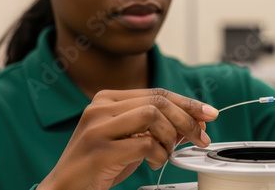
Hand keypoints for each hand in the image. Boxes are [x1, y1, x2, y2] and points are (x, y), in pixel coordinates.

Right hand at [38, 88, 217, 189]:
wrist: (65, 188)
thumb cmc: (100, 164)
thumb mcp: (132, 139)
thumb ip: (159, 128)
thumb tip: (197, 122)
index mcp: (107, 99)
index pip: (157, 92)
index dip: (188, 103)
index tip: (209, 113)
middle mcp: (100, 107)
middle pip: (158, 101)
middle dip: (187, 120)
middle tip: (200, 138)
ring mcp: (97, 127)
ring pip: (152, 115)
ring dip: (170, 137)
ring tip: (166, 153)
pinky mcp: (99, 149)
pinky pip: (144, 144)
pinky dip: (158, 155)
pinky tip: (155, 162)